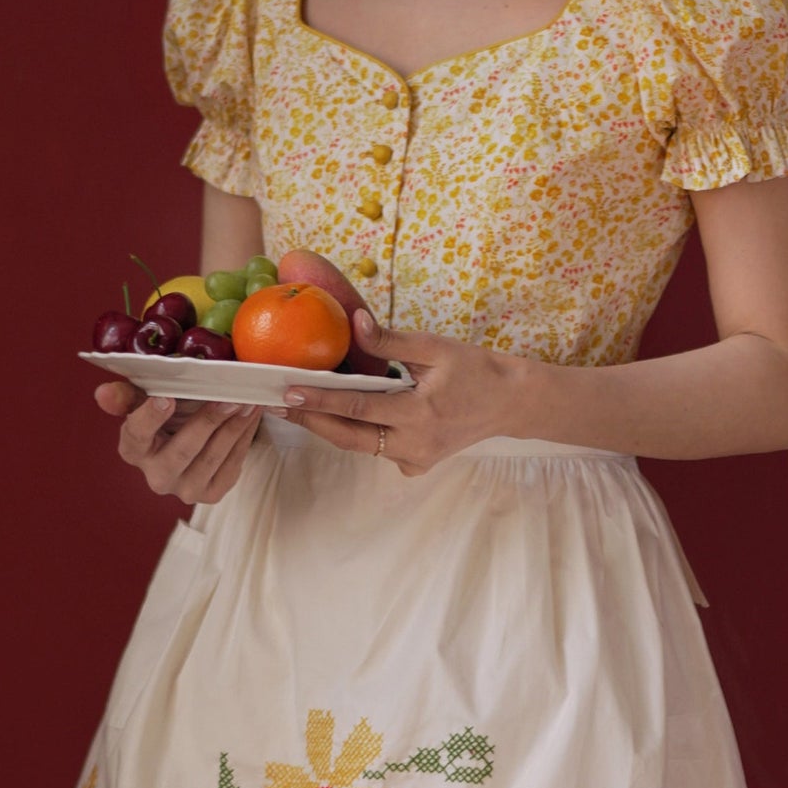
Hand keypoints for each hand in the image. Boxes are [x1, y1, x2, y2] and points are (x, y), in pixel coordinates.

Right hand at [96, 377, 258, 503]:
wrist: (190, 441)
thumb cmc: (166, 417)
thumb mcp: (145, 402)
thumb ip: (126, 396)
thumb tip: (102, 393)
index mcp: (133, 450)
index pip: (136, 434)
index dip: (150, 418)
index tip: (165, 399)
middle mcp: (156, 476)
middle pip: (182, 450)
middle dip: (208, 423)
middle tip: (229, 399)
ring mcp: (185, 490)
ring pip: (212, 458)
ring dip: (234, 429)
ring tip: (249, 403)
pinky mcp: (211, 495)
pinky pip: (232, 466)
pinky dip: (244, 439)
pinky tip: (252, 418)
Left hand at [279, 309, 516, 477]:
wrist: (509, 402)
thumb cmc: (475, 370)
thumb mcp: (435, 348)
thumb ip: (390, 340)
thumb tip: (353, 321)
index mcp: (420, 414)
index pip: (358, 408)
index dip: (321, 401)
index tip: (289, 393)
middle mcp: (414, 444)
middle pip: (350, 437)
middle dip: (311, 421)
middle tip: (278, 405)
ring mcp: (415, 460)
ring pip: (361, 445)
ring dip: (330, 426)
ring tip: (299, 407)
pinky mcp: (416, 465)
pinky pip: (377, 450)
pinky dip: (359, 433)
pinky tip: (340, 417)